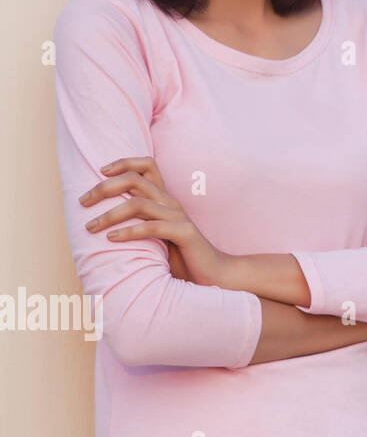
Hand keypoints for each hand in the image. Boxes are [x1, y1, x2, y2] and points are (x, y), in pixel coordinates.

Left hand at [81, 156, 228, 285]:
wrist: (212, 272)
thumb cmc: (179, 256)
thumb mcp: (154, 234)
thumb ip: (137, 221)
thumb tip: (101, 218)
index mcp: (164, 199)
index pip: (147, 166)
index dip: (123, 163)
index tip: (100, 172)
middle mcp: (171, 202)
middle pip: (135, 180)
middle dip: (104, 188)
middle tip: (83, 201)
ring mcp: (178, 217)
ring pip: (139, 203)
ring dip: (110, 214)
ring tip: (90, 227)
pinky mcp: (185, 233)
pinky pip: (153, 227)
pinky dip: (129, 231)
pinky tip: (112, 239)